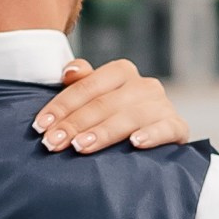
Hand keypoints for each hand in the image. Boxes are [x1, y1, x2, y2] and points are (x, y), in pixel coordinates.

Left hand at [36, 59, 189, 151]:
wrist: (154, 138)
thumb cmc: (114, 118)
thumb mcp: (95, 99)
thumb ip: (80, 84)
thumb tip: (68, 72)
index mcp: (120, 72)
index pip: (87, 87)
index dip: (61, 106)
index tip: (40, 126)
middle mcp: (143, 85)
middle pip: (103, 103)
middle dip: (74, 124)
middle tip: (52, 144)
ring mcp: (161, 105)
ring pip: (130, 116)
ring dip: (103, 132)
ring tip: (81, 147)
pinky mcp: (177, 127)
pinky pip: (167, 128)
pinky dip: (151, 135)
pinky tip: (135, 143)